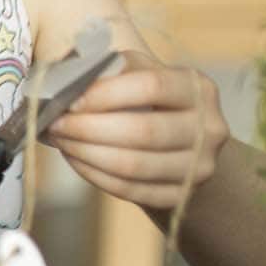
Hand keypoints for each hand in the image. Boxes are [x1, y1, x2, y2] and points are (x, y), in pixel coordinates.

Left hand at [47, 50, 227, 209]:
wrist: (181, 143)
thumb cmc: (147, 100)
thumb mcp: (138, 73)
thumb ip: (111, 69)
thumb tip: (69, 80)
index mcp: (198, 87)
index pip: (152, 86)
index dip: (106, 94)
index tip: (70, 100)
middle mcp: (210, 127)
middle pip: (143, 131)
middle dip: (88, 128)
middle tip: (55, 124)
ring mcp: (200, 166)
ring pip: (134, 165)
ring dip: (86, 153)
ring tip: (61, 141)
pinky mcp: (183, 196)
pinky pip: (131, 190)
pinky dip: (95, 175)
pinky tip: (76, 159)